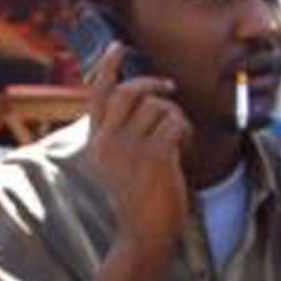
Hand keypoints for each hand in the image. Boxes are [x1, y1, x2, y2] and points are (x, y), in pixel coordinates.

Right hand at [85, 44, 189, 256]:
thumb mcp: (119, 163)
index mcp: (96, 142)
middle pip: (130, 92)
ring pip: (158, 107)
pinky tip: (184, 147)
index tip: (118, 46)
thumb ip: (122, 133)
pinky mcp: (154, 156)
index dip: (109, 66)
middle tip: (170, 88)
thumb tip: (146, 98)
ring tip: (178, 137)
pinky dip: (184, 130)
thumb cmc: (138, 198)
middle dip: (153, 83)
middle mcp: (108, 142)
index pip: (97, 94)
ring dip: (175, 116)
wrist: (144, 234)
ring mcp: (130, 148)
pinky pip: (174, 122)